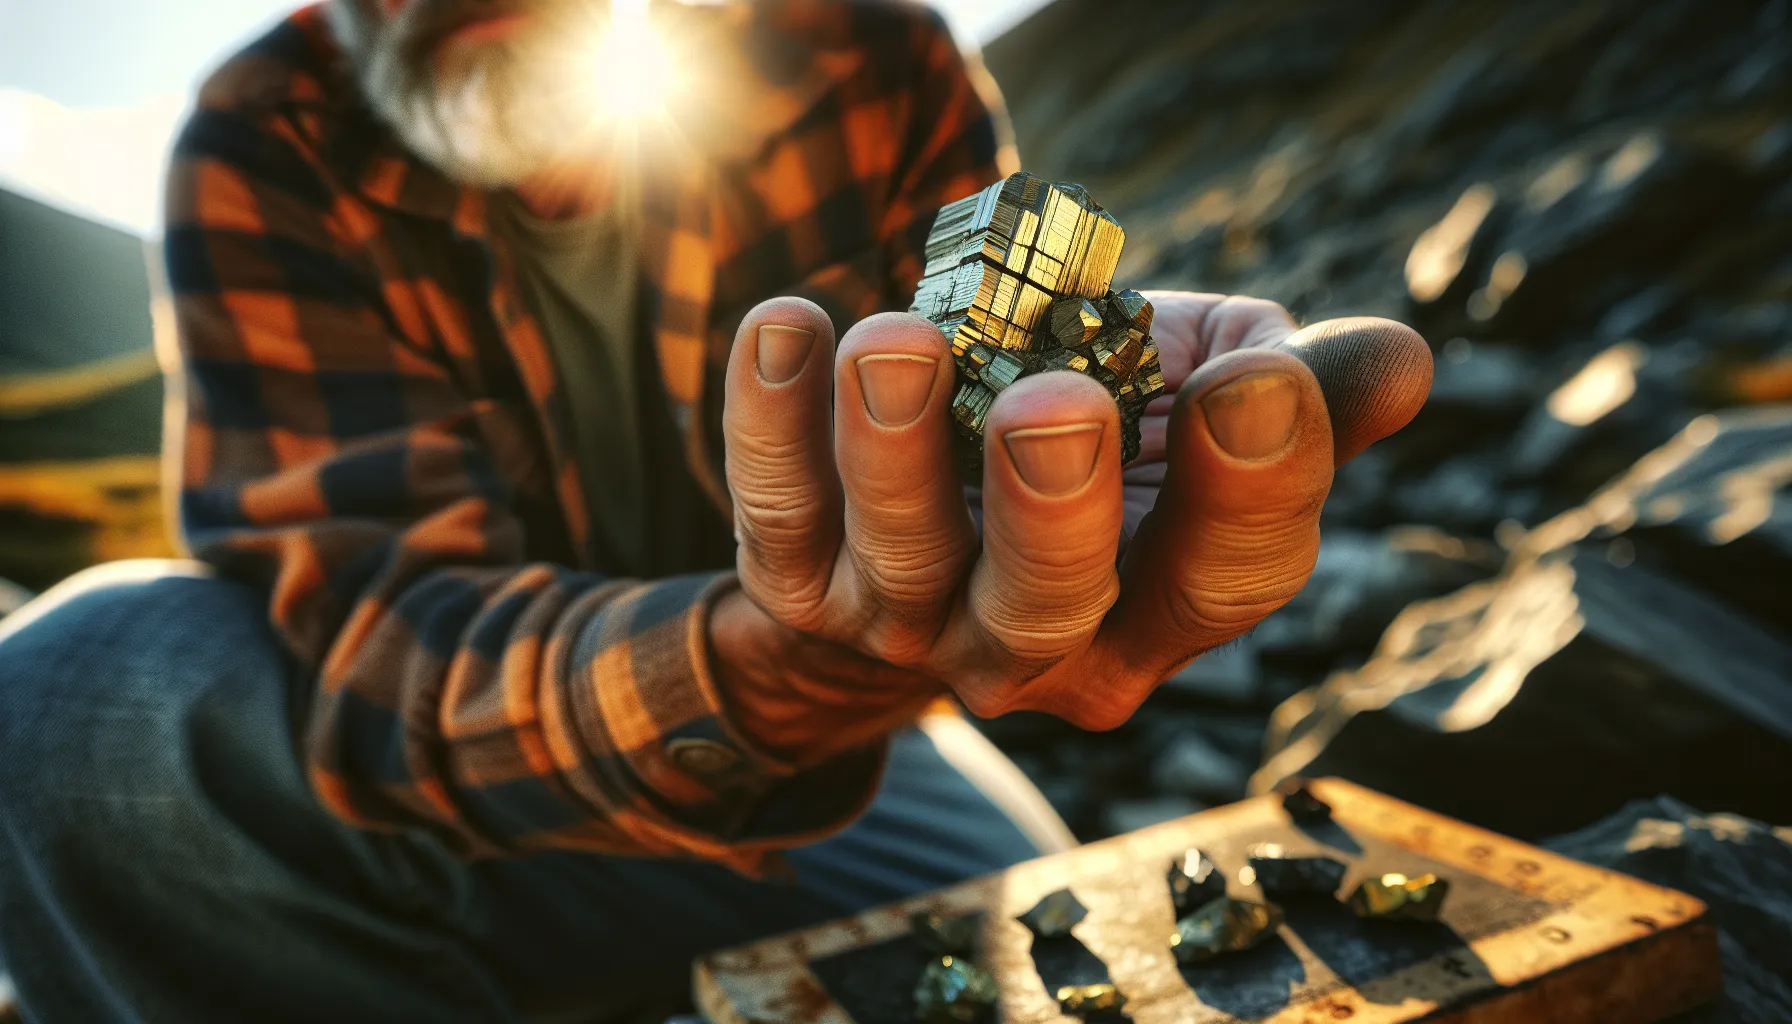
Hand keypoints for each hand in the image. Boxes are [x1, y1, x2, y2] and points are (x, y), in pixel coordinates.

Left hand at [710, 294, 1430, 763]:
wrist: (941, 506)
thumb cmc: (1110, 441)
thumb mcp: (1203, 403)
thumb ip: (1292, 386)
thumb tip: (1395, 365)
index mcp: (1164, 605)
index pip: (1227, 576)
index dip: (1254, 484)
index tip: (1263, 380)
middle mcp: (1040, 643)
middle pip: (1052, 603)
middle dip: (1053, 508)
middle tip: (1056, 402)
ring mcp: (912, 620)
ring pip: (903, 561)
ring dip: (894, 450)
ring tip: (899, 342)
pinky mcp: (802, 576)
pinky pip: (780, 511)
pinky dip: (770, 424)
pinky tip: (790, 326)